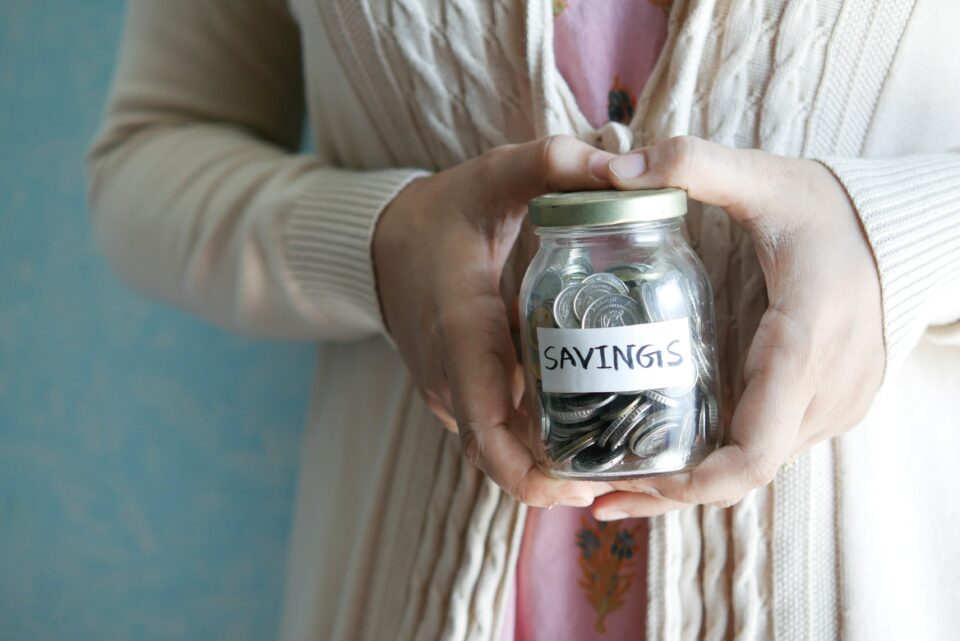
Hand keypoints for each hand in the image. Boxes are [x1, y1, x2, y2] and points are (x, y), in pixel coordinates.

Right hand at [373, 135, 616, 507]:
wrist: (380, 242)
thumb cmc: (441, 213)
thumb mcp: (493, 177)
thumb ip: (552, 163)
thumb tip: (625, 168)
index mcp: (461, 334)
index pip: (487, 432)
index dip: (531, 476)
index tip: (585, 487)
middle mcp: (449, 377)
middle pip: (501, 456)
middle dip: (558, 478)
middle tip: (625, 471)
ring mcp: (448, 390)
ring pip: (499, 447)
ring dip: (550, 460)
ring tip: (618, 450)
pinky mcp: (454, 391)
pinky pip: (495, 428)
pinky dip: (534, 437)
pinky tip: (585, 419)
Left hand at [590, 136, 884, 518]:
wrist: (904, 231)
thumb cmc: (831, 210)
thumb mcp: (765, 179)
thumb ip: (694, 165)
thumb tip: (616, 167)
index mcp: (802, 345)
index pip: (753, 450)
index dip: (693, 483)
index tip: (633, 485)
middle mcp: (824, 393)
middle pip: (742, 473)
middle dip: (670, 491)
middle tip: (596, 493)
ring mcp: (832, 407)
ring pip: (753, 468)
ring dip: (689, 481)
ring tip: (616, 479)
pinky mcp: (827, 406)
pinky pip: (766, 448)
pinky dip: (717, 461)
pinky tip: (667, 454)